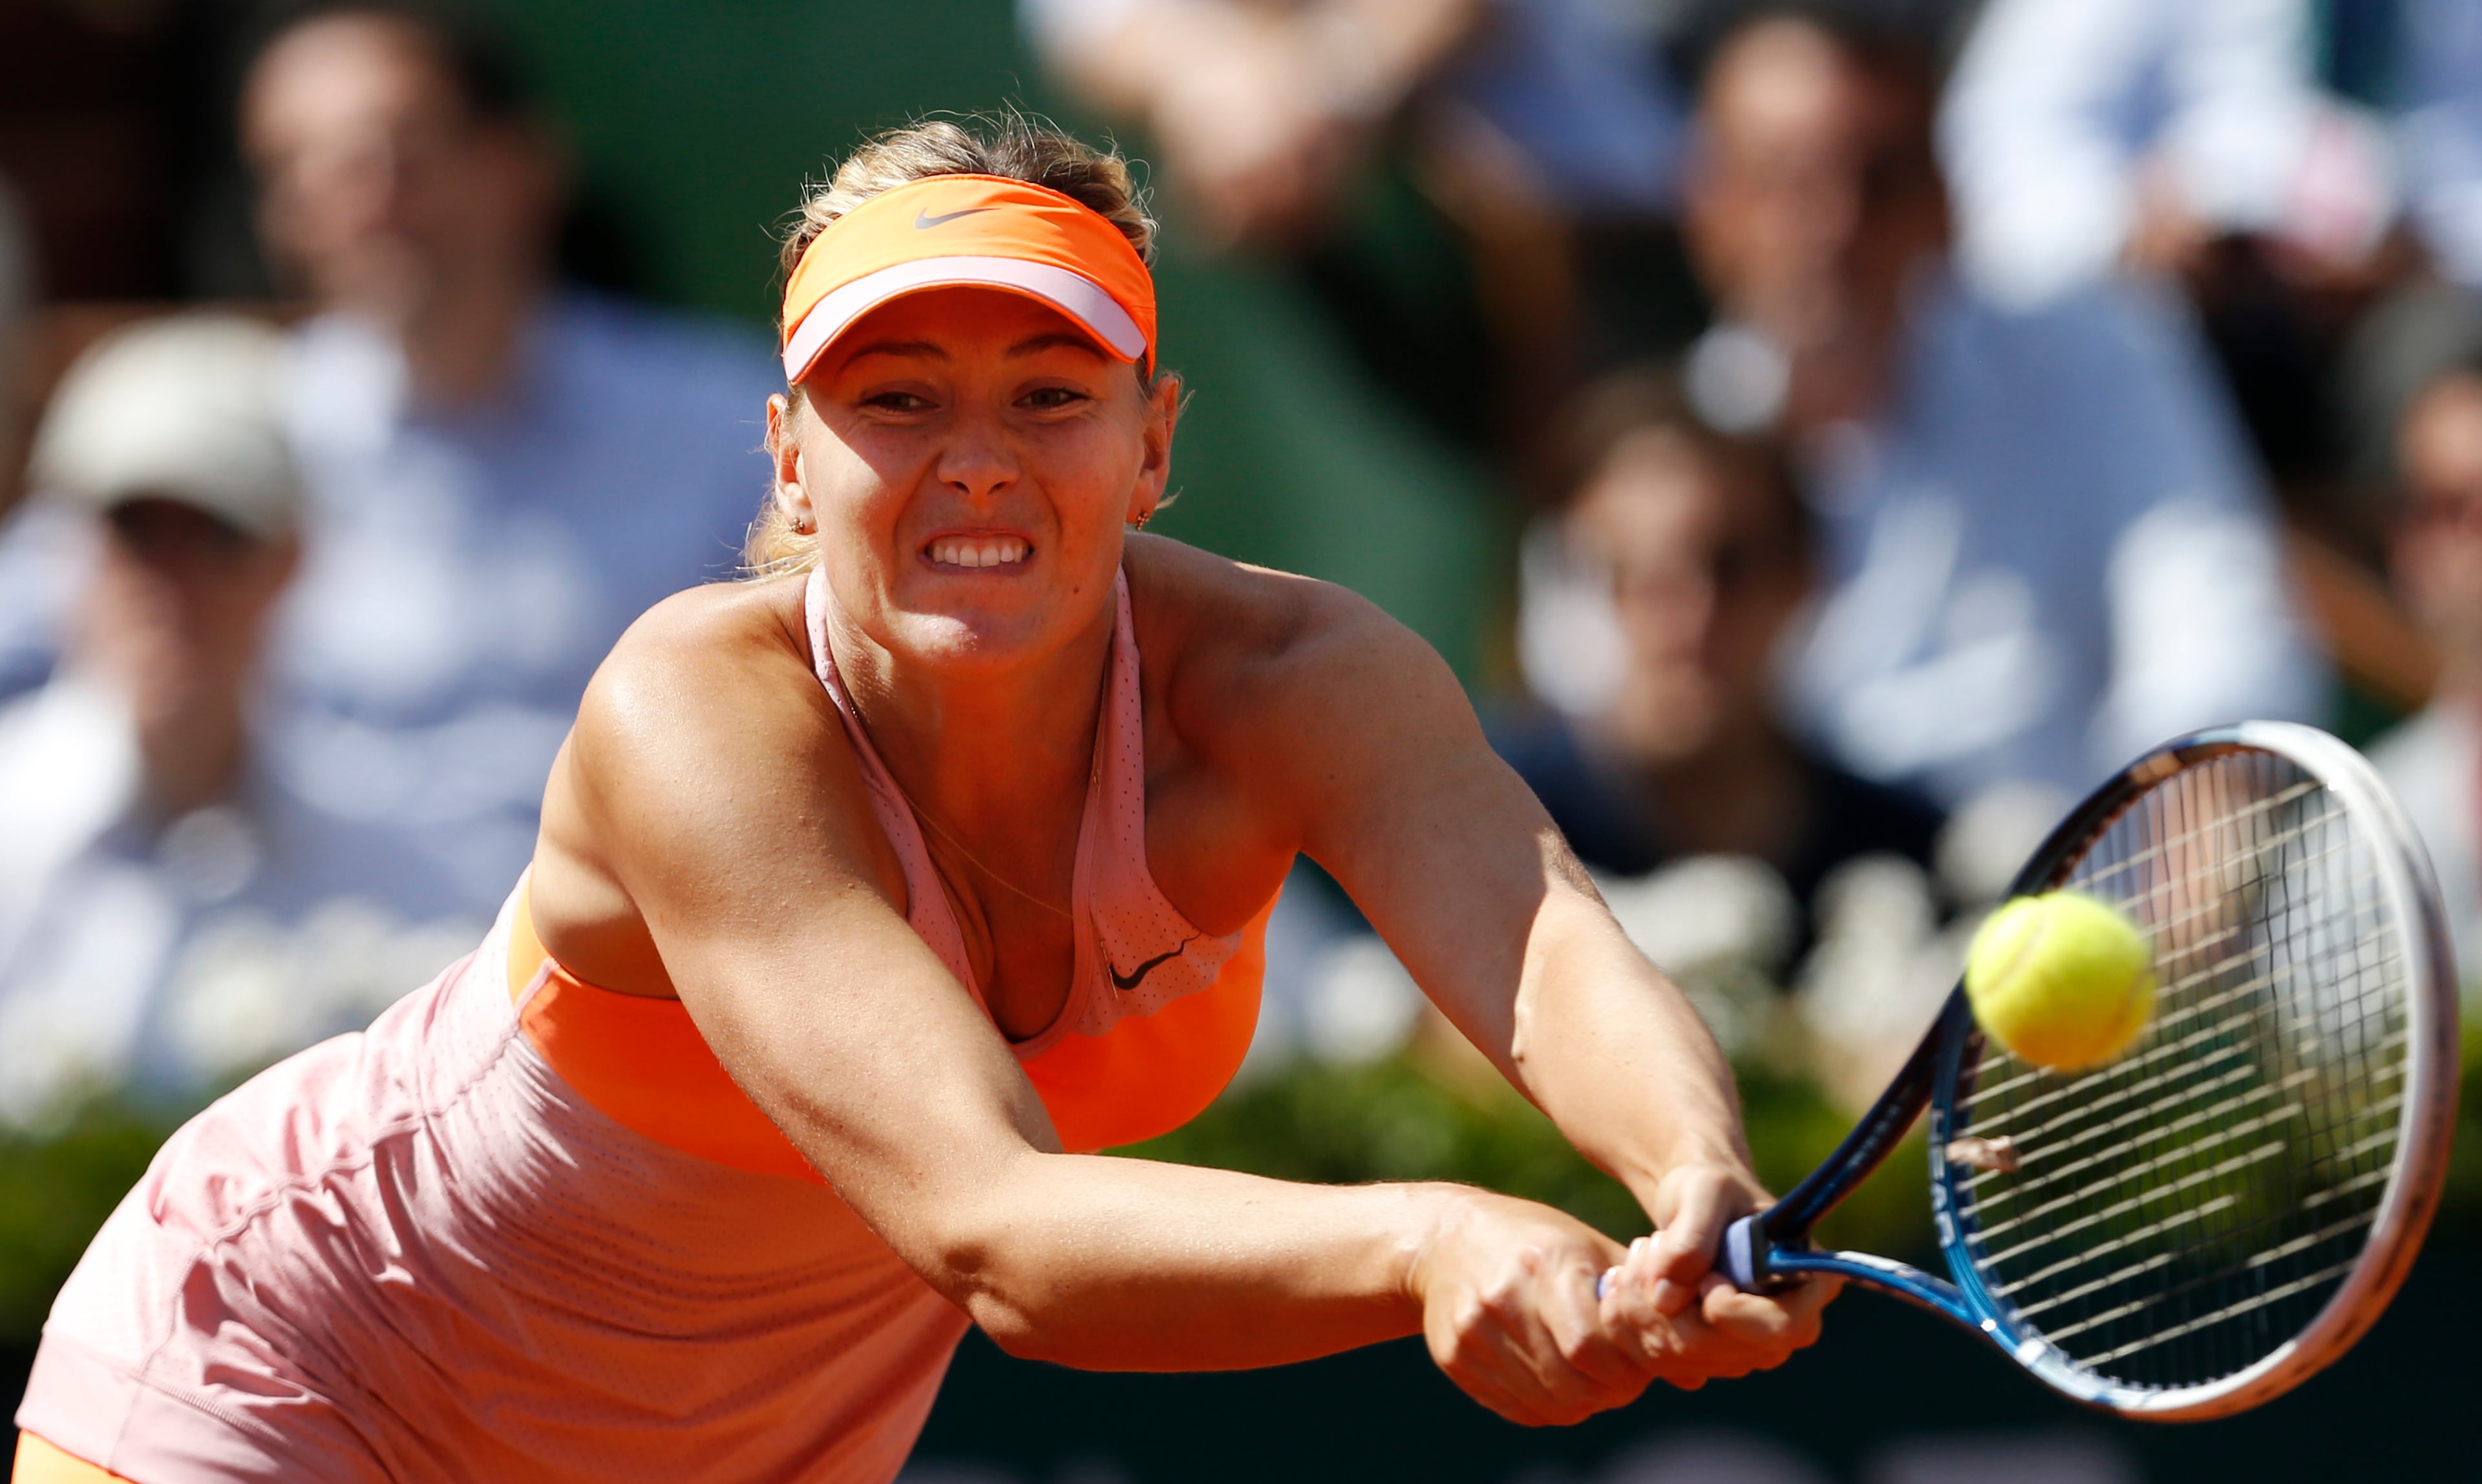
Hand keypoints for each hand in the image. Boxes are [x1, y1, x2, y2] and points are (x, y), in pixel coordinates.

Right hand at [1407, 1189, 1654, 1425]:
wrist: (1444, 1239)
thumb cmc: (1534, 1241)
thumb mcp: (1587, 1249)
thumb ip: (1640, 1301)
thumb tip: (1695, 1372)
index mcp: (1546, 1263)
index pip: (1591, 1345)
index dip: (1625, 1369)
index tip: (1639, 1365)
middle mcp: (1504, 1296)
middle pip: (1570, 1380)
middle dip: (1609, 1390)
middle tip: (1621, 1380)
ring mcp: (1474, 1329)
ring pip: (1546, 1401)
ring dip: (1581, 1402)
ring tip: (1591, 1380)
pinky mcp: (1453, 1356)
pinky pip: (1515, 1407)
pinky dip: (1546, 1405)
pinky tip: (1555, 1380)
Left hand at [1598, 1163, 1837, 1387]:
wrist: (1693, 1203)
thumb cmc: (1712, 1188)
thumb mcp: (1705, 1190)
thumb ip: (1692, 1236)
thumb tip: (1666, 1300)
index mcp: (1808, 1287)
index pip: (1778, 1330)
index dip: (1729, 1308)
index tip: (1704, 1273)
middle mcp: (1780, 1332)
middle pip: (1711, 1349)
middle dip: (1663, 1297)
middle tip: (1646, 1245)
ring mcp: (1742, 1352)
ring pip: (1674, 1356)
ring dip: (1637, 1302)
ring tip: (1639, 1254)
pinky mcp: (1703, 1360)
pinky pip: (1654, 1360)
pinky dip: (1627, 1321)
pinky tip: (1626, 1281)